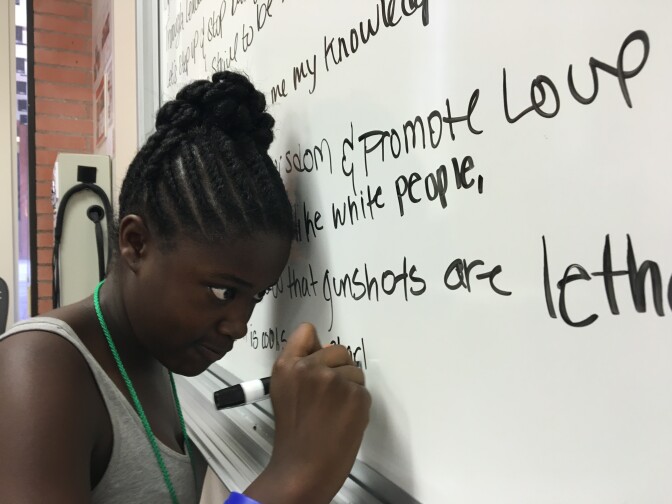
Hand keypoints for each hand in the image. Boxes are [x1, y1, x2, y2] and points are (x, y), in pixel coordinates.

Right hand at [246, 323, 370, 502]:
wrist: (304, 468)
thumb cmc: (294, 433)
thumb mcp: (283, 391)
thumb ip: (300, 366)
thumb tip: (326, 349)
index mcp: (287, 366)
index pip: (306, 331)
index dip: (316, 345)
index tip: (318, 357)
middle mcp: (310, 368)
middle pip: (338, 350)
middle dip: (338, 368)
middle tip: (327, 396)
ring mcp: (334, 380)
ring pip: (354, 371)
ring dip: (350, 388)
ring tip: (334, 411)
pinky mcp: (356, 395)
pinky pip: (363, 391)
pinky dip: (358, 405)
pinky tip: (343, 420)